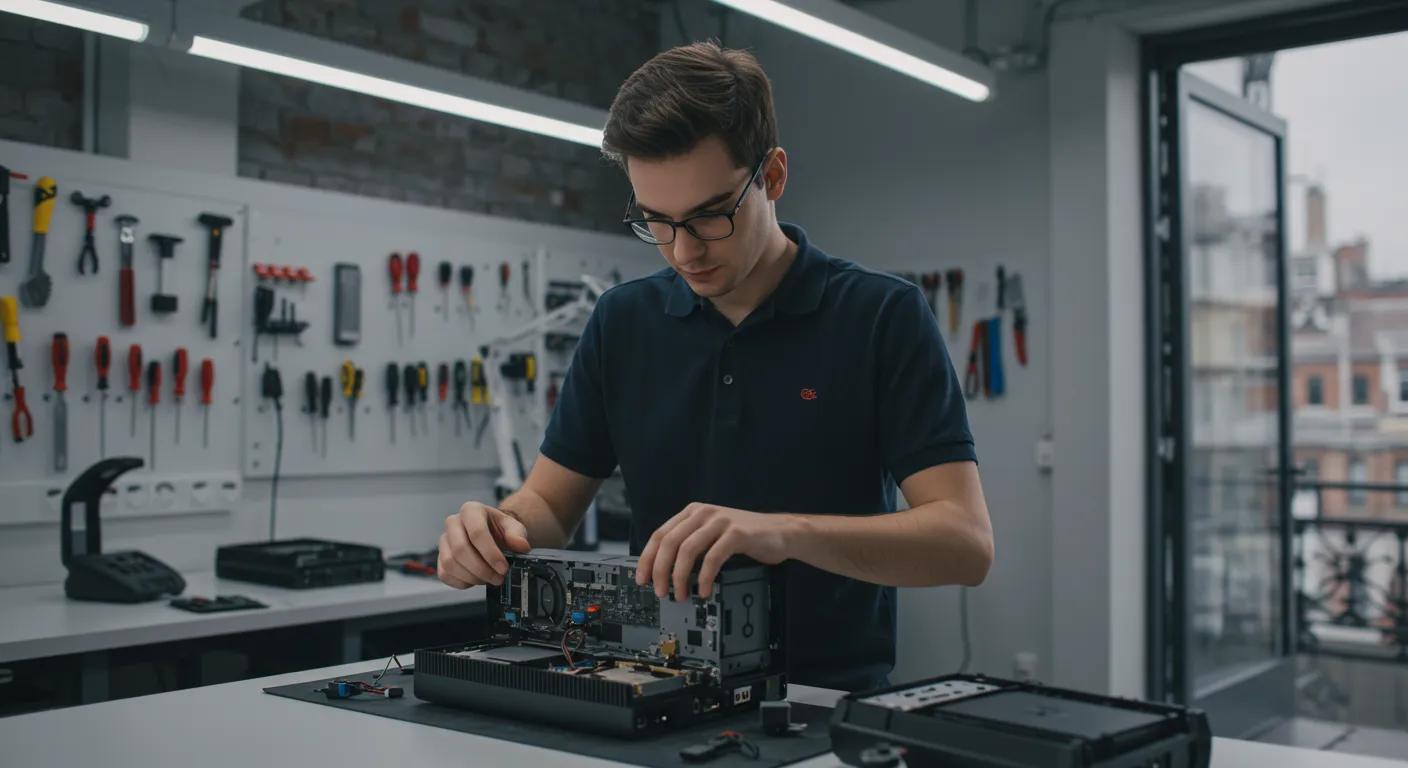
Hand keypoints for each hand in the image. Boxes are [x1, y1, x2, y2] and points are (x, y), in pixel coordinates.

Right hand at [438, 501, 530, 588]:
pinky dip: (462, 582)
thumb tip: (521, 545)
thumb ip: (518, 535)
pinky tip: (477, 580)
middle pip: (460, 550)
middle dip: (481, 569)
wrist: (492, 535)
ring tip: (489, 578)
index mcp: (471, 510)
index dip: (491, 554)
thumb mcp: (513, 527)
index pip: (477, 532)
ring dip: (472, 577)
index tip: (503, 568)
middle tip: (498, 577)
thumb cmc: (500, 529)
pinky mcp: (440, 557)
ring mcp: (444, 541)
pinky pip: (445, 574)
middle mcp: (453, 523)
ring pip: (450, 564)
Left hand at [635, 503, 792, 600]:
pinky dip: (704, 577)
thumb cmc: (744, 538)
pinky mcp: (737, 533)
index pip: (660, 535)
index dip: (647, 559)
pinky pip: (713, 557)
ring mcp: (720, 521)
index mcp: (692, 513)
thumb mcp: (711, 536)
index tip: (641, 579)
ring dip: (679, 576)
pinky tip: (703, 590)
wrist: (781, 532)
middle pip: (670, 542)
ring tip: (680, 594)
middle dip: (660, 571)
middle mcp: (703, 513)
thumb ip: (689, 544)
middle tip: (660, 591)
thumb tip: (662, 571)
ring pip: (687, 550)